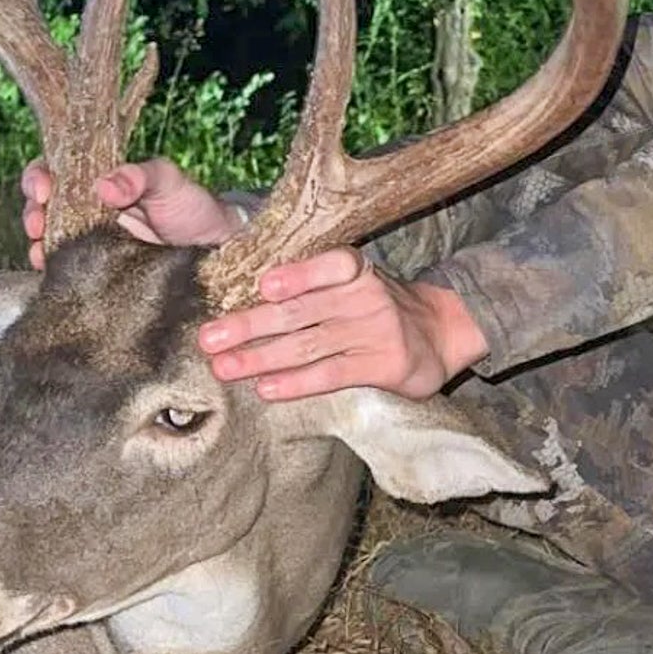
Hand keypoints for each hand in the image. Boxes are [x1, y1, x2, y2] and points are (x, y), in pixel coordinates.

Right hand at [19, 158, 240, 270]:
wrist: (216, 248)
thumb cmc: (192, 206)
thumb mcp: (169, 180)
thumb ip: (140, 176)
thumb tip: (104, 186)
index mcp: (100, 182)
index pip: (57, 172)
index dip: (39, 177)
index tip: (43, 188)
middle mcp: (88, 210)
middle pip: (43, 207)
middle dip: (32, 213)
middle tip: (37, 224)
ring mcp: (91, 242)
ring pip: (50, 239)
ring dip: (37, 243)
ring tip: (40, 252)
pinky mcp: (98, 271)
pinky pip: (68, 269)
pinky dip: (54, 270)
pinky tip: (51, 272)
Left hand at [197, 246, 488, 399]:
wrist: (443, 331)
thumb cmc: (382, 303)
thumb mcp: (358, 280)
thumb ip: (316, 283)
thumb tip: (249, 292)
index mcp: (358, 270)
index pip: (330, 266)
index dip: (298, 276)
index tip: (263, 286)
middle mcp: (366, 297)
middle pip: (301, 312)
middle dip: (250, 325)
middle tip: (209, 337)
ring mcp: (374, 333)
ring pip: (308, 346)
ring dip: (261, 357)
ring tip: (224, 367)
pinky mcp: (381, 366)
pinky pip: (330, 374)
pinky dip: (296, 382)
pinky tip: (266, 388)